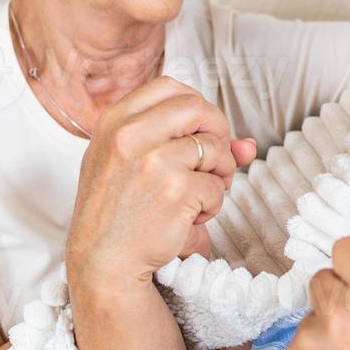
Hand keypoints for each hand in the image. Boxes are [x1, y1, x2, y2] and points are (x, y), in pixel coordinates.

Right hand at [66, 76, 256, 293]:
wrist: (102, 262)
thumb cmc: (117, 214)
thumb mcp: (134, 165)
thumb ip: (185, 143)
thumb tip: (247, 145)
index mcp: (114, 122)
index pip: (169, 87)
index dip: (196, 106)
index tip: (199, 130)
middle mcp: (130, 135)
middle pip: (197, 107)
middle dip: (217, 132)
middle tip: (213, 161)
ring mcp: (153, 161)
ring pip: (214, 147)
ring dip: (219, 174)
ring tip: (197, 196)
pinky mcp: (176, 190)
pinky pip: (217, 186)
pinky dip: (212, 204)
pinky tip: (189, 218)